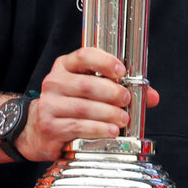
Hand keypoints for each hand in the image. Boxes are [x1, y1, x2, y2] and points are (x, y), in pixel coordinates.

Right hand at [24, 47, 160, 160]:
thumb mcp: (90, 90)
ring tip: (123, 119)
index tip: (121, 70)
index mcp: (65, 67)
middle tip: (127, 100)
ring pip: (84, 107)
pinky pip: (78, 126)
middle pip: (87, 84)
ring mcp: (49, 104)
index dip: (104, 61)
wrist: (36, 129)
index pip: (84, 56)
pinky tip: (111, 131)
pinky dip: (98, 129)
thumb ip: (120, 89)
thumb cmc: (69, 105)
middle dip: (112, 92)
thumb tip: (151, 96)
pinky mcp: (49, 125)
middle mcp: (54, 82)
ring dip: (108, 114)